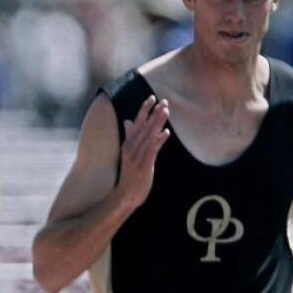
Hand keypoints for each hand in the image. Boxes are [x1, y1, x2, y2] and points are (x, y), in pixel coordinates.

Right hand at [115, 95, 170, 210]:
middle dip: (154, 113)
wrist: (126, 195)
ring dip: (157, 123)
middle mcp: (130, 149)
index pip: (136, 123)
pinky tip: (166, 133)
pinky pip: (152, 150)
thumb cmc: (129, 174)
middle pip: (143, 127)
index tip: (151, 98)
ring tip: (166, 111)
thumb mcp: (128, 154)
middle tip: (163, 101)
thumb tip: (127, 121)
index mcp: (127, 144)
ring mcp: (136, 157)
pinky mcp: (143, 166)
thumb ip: (130, 137)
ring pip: (148, 136)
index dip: (143, 110)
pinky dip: (158, 141)